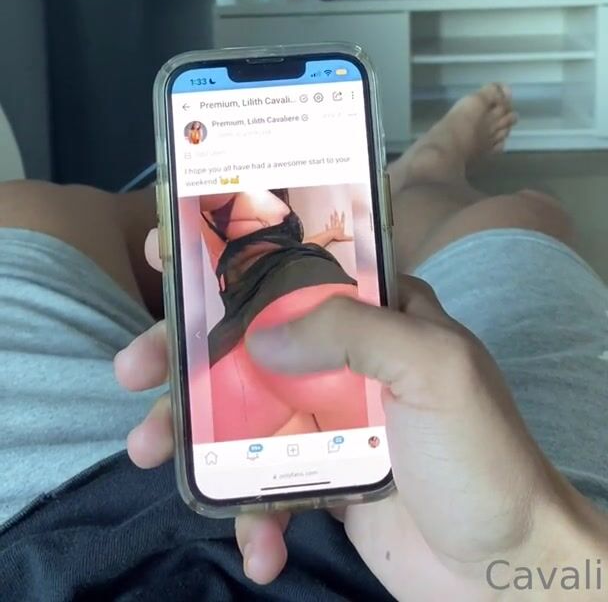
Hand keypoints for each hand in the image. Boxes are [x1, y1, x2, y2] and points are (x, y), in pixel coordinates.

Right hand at [115, 232, 595, 598]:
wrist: (507, 571)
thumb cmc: (481, 455)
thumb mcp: (432, 368)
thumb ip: (350, 330)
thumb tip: (259, 331)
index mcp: (378, 312)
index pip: (295, 264)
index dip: (230, 255)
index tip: (166, 255)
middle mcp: (347, 357)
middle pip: (247, 338)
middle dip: (184, 352)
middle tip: (133, 369)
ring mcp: (330, 419)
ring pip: (241, 410)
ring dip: (190, 433)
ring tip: (150, 453)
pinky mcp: (323, 478)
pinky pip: (264, 485)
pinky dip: (250, 516)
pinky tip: (261, 546)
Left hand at [324, 209, 351, 240]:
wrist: (331, 236)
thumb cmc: (337, 236)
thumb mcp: (344, 237)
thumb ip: (349, 238)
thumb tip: (353, 238)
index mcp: (340, 227)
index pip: (342, 221)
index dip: (343, 216)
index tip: (342, 212)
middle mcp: (336, 226)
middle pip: (336, 219)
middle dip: (336, 215)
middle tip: (335, 210)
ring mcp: (332, 227)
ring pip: (332, 222)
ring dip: (331, 218)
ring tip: (331, 214)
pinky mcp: (328, 230)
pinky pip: (328, 227)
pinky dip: (327, 225)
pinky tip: (326, 223)